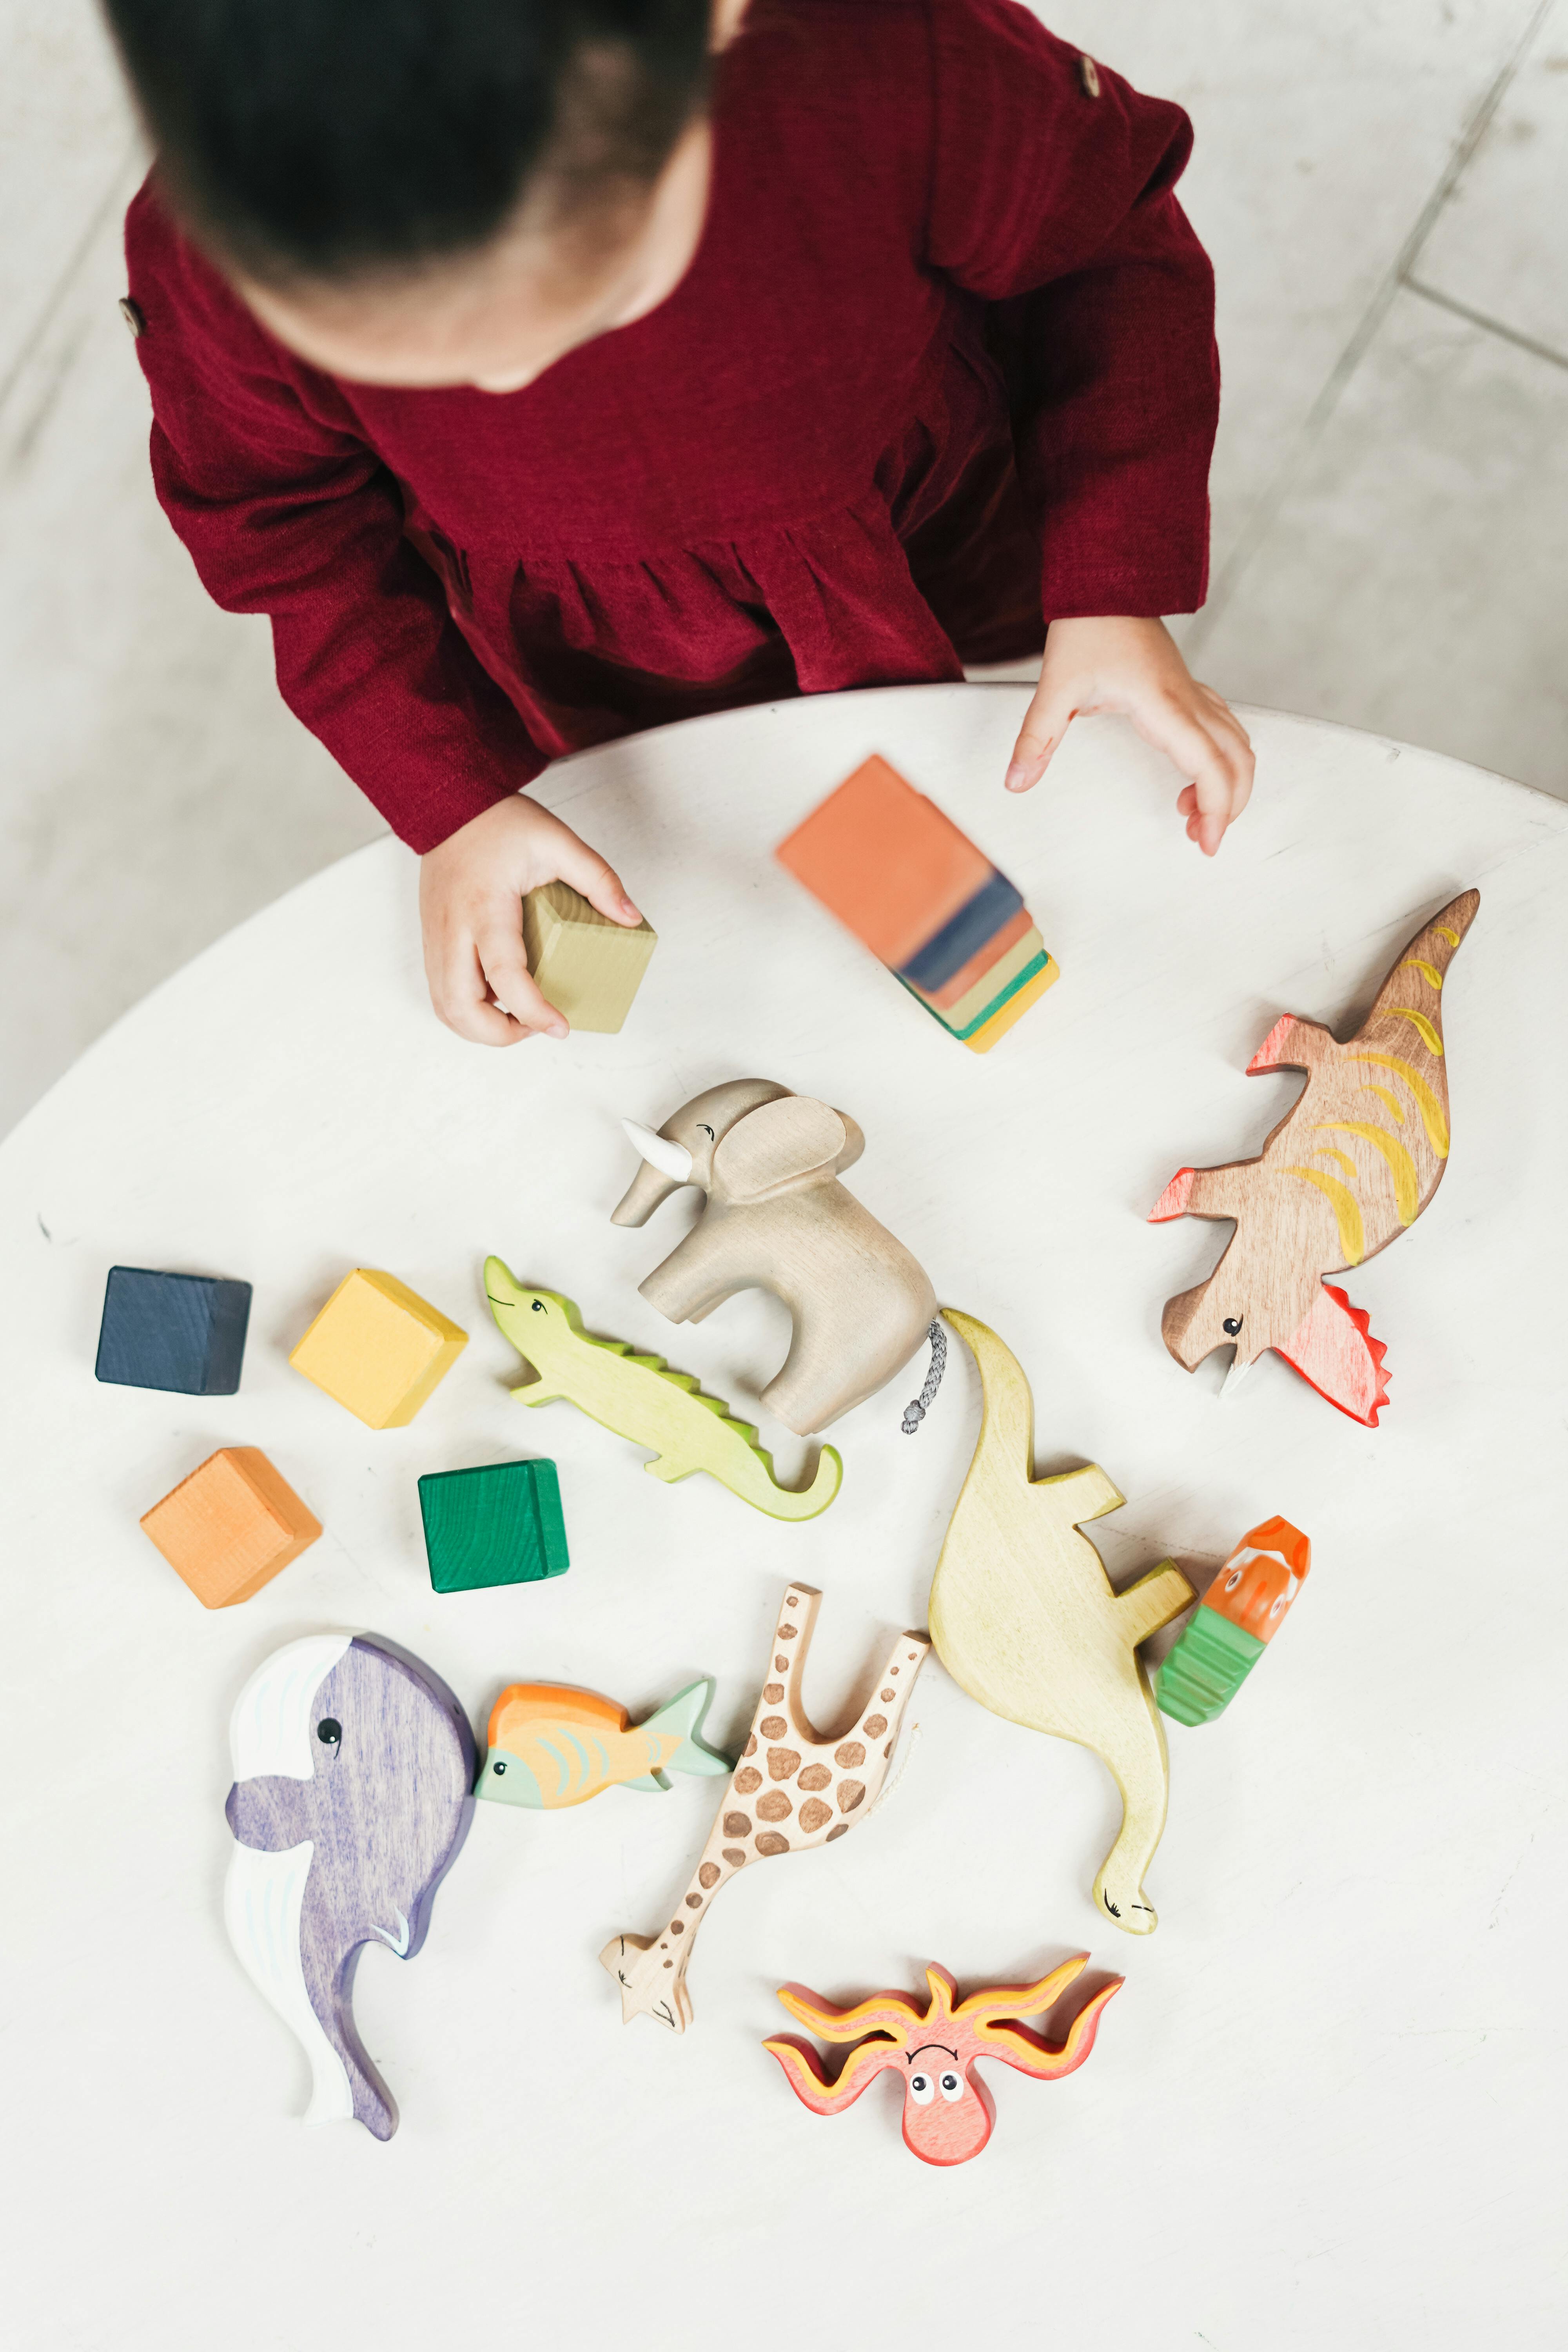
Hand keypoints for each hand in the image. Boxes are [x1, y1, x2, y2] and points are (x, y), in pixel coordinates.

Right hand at [418, 794, 642, 1042]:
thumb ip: (597, 879)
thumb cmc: (498, 823)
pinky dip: (467, 1010)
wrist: (449, 806)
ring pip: (445, 1007)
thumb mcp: (557, 842)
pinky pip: (441, 991)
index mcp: (485, 908)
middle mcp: (453, 930)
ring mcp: (436, 938)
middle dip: (500, 1035)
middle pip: (460, 1007)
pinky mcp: (431, 940)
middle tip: (537, 1028)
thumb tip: (630, 918)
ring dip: (479, 1028)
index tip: (561, 1027)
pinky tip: (497, 1002)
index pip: (506, 976)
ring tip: (519, 1020)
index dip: (533, 1011)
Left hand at [1004, 616, 1254, 855]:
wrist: (1107, 584)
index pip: (1209, 764)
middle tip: (1202, 839)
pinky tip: (1192, 779)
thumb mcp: (1055, 686)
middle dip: (1229, 806)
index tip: (1206, 842)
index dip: (1216, 808)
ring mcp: (1192, 694)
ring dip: (1227, 783)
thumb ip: (1037, 737)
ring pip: (1237, 744)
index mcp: (1163, 705)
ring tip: (1193, 814)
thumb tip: (1016, 781)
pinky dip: (1220, 760)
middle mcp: (1188, 701)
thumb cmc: (1088, 628)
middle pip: (1237, 760)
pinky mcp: (1188, 690)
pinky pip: (1223, 729)